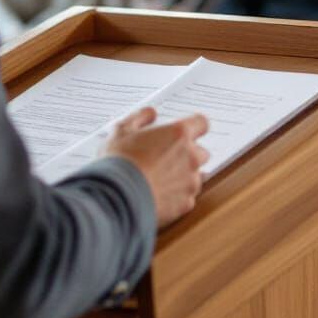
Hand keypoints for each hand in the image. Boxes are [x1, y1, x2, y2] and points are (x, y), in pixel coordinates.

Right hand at [105, 107, 209, 228]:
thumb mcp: (122, 131)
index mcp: (179, 134)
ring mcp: (190, 181)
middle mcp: (191, 156)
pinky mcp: (186, 203)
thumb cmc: (119, 164)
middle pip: (201, 152)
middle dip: (188, 155)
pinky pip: (188, 197)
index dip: (194, 127)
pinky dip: (177, 197)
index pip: (201, 123)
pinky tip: (159, 196)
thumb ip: (140, 118)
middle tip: (166, 159)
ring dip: (183, 177)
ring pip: (196, 176)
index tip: (187, 132)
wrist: (116, 198)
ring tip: (159, 180)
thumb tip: (150, 113)